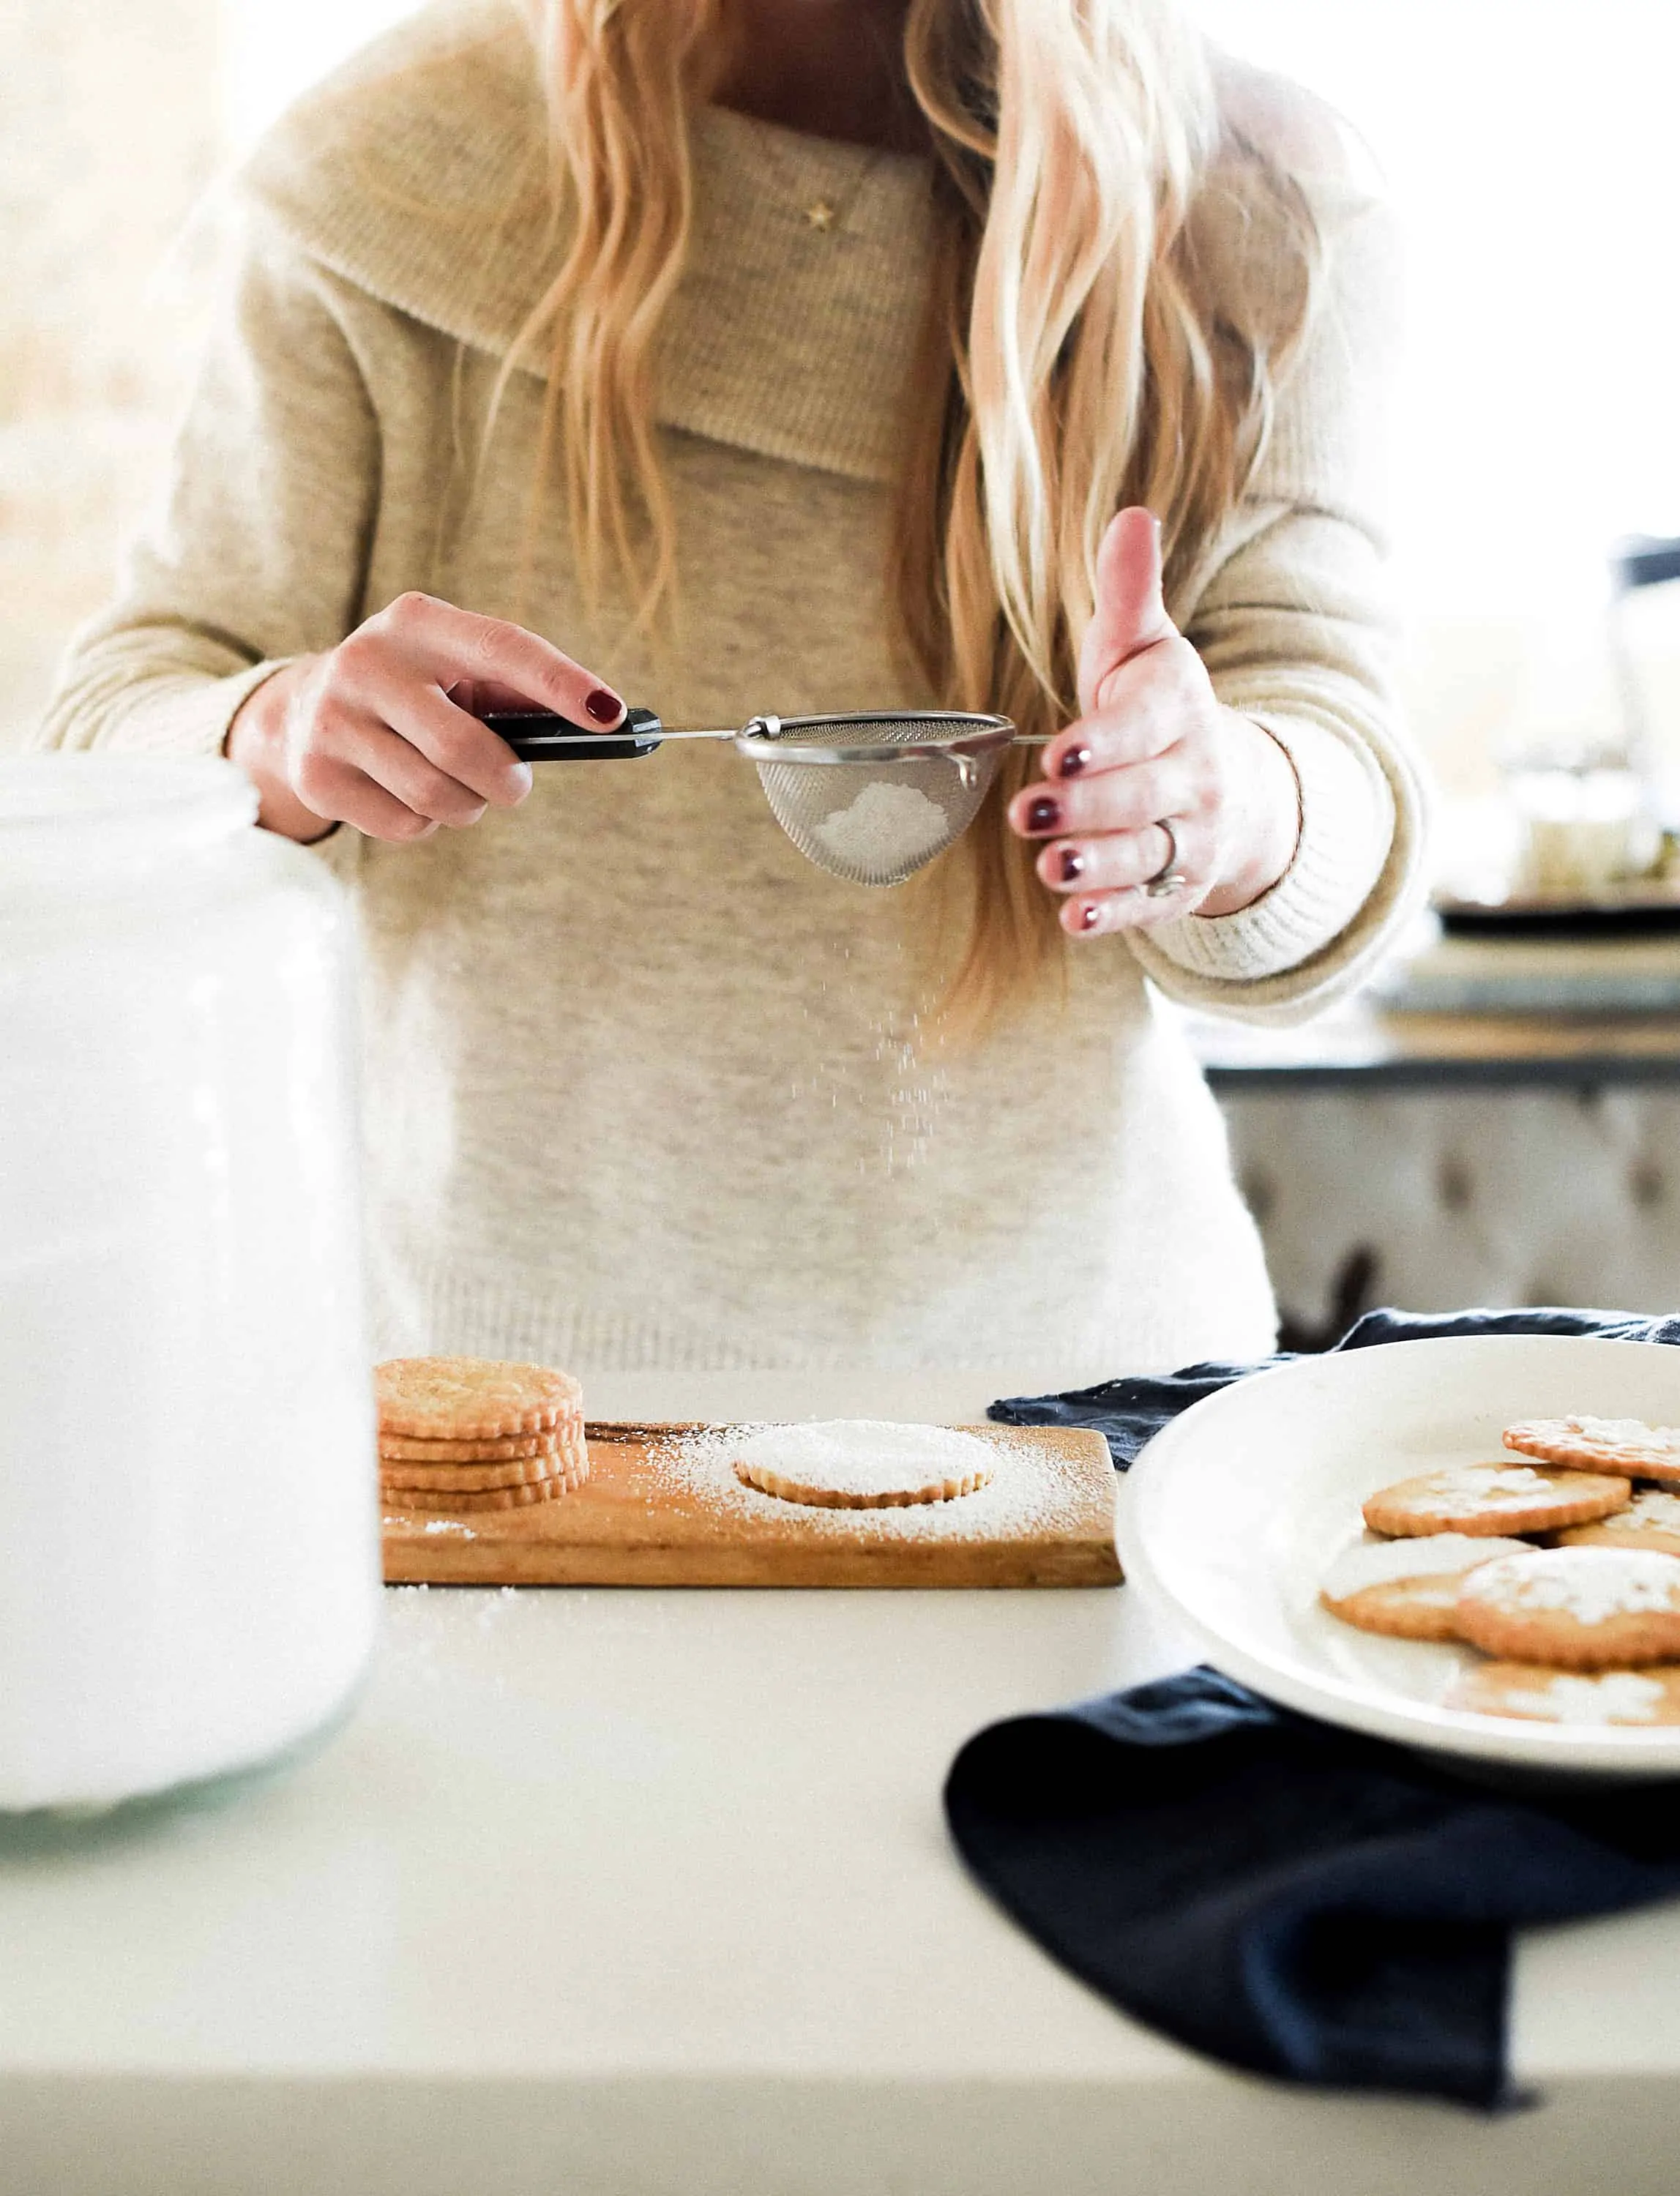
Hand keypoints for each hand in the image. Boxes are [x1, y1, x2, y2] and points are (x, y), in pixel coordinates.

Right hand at [225, 592, 625, 843]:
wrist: (305, 709)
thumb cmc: (417, 691)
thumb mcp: (457, 670)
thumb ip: (516, 692)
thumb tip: (599, 721)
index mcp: (418, 623)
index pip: (501, 647)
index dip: (560, 682)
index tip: (610, 715)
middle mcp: (367, 662)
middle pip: (464, 749)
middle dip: (506, 781)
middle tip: (513, 785)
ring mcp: (333, 719)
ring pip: (436, 796)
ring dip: (466, 806)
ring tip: (455, 787)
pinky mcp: (316, 774)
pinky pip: (404, 824)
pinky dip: (426, 824)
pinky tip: (408, 795)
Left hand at [1006, 507, 1299, 936]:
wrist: (1235, 789)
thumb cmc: (1157, 709)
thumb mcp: (1144, 649)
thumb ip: (1130, 594)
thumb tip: (1131, 516)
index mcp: (1181, 710)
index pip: (1144, 727)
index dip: (1104, 743)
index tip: (1062, 753)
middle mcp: (1195, 776)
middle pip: (1141, 797)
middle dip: (1087, 808)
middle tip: (1028, 813)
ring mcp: (1190, 838)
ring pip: (1144, 855)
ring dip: (1096, 865)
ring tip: (1050, 870)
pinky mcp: (1175, 889)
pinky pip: (1147, 906)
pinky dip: (1111, 916)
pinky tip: (1073, 919)